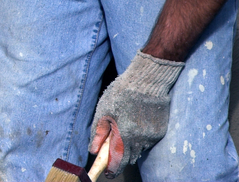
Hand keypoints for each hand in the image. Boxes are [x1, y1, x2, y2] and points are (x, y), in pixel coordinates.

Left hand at [90, 52, 183, 176]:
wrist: (148, 80)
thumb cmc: (121, 93)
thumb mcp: (104, 110)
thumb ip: (98, 132)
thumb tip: (93, 150)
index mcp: (125, 134)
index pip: (119, 161)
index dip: (112, 169)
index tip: (107, 174)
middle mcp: (141, 139)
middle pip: (130, 157)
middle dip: (120, 157)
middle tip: (112, 149)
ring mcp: (152, 136)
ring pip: (139, 149)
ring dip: (130, 146)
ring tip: (124, 128)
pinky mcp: (160, 131)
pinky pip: (148, 141)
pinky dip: (140, 138)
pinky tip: (136, 123)